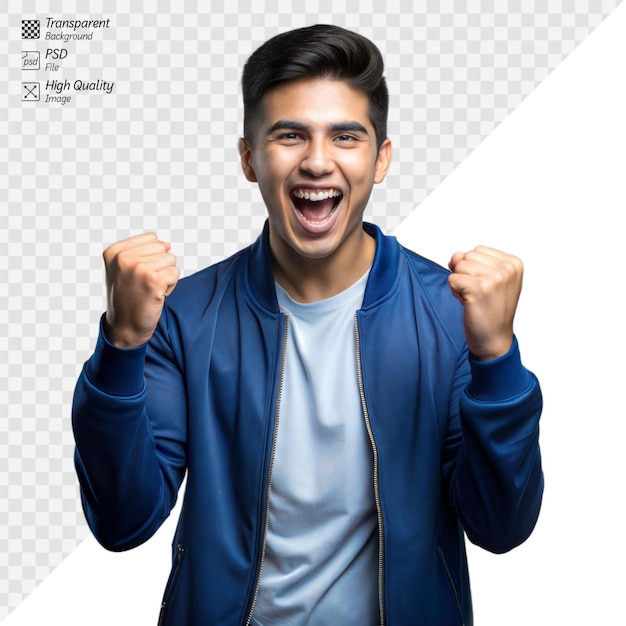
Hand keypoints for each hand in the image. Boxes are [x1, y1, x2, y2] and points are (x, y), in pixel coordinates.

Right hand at [103, 233, 179, 348]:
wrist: (124, 327)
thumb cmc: (127, 298)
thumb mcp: (122, 269)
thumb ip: (140, 251)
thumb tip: (167, 244)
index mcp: (114, 251)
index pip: (151, 238)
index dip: (151, 257)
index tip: (138, 275)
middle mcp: (123, 257)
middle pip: (162, 248)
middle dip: (160, 266)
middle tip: (145, 284)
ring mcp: (138, 268)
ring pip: (171, 260)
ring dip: (166, 276)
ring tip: (150, 290)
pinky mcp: (153, 280)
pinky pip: (175, 273)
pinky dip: (170, 286)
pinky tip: (156, 296)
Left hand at [447, 246, 522, 360]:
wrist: (494, 339)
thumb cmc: (491, 310)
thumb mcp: (488, 279)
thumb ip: (472, 262)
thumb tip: (455, 255)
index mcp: (513, 263)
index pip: (477, 251)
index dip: (474, 269)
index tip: (486, 288)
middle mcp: (507, 268)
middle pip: (467, 256)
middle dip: (466, 275)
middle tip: (479, 295)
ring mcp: (494, 277)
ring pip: (458, 265)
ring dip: (460, 283)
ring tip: (474, 298)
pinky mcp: (478, 288)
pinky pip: (452, 279)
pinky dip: (455, 292)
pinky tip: (469, 303)